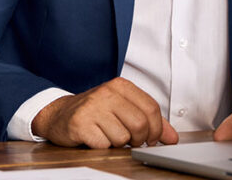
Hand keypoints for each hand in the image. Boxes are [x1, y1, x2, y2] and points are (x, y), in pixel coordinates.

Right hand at [31, 77, 178, 148]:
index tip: (151, 138)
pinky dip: (103, 147)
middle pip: (140, 124)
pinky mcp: (80, 124)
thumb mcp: (123, 109)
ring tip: (108, 135)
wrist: (59, 115)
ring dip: (118, 143)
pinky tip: (95, 138)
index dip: (156, 129)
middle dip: (139, 139)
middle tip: (130, 140)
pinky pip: (104, 144)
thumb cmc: (95, 112)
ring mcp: (92, 107)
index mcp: (120, 86)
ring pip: (123, 137)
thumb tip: (172, 138)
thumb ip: (150, 120)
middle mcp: (106, 93)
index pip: (151, 108)